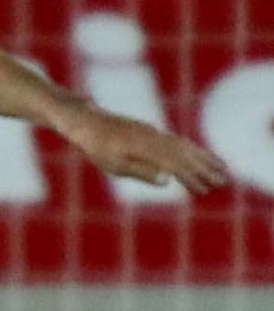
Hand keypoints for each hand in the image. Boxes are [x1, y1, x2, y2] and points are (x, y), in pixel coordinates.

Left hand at [57, 103, 229, 194]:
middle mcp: (154, 137)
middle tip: (224, 182)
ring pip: (184, 146)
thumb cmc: (97, 147)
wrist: (87, 121)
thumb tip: (167, 180)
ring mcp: (154, 132)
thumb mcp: (114, 164)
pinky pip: (176, 141)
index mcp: (146, 147)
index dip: (192, 178)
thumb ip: (141, 172)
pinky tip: (197, 158)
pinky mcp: (151, 131)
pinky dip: (191, 150)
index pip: (175, 165)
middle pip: (186, 154)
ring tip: (219, 169)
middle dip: (206, 168)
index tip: (205, 190)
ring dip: (202, 158)